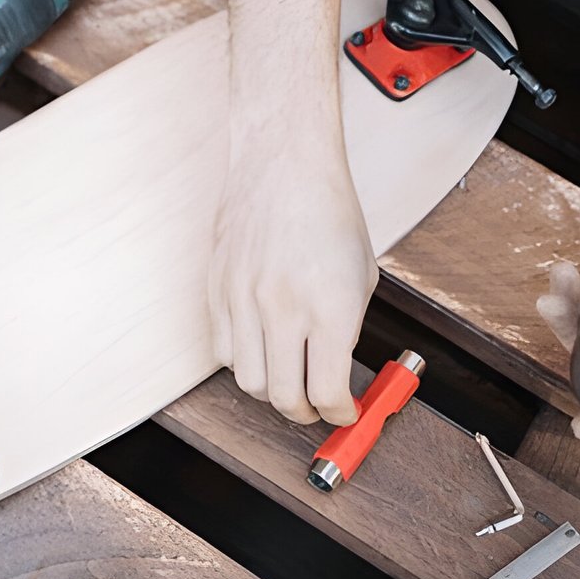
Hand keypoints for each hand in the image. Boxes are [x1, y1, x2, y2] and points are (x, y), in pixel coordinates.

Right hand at [209, 146, 376, 424]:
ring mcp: (244, 299)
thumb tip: (337, 376)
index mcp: (330, 305)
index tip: (346, 413)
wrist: (283, 163)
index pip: (327, 393)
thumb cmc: (330, 213)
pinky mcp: (217, 289)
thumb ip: (348, 330)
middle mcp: (283, 307)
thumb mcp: (361, 275)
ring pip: (249, 381)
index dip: (340, 415)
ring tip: (289, 376)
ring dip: (272, 390)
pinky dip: (244, 361)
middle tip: (318, 406)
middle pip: (284, 398)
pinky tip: (261, 346)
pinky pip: (223, 351)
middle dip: (306, 414)